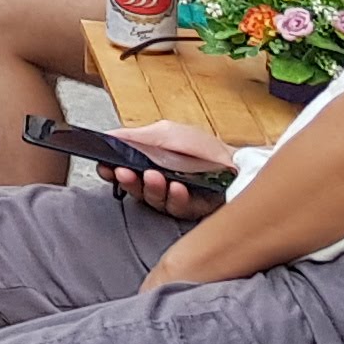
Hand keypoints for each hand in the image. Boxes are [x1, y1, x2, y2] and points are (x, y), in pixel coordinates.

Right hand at [102, 117, 238, 220]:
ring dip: (151, 188)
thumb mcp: (165, 132)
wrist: (238, 164)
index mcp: (148, 161)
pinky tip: (178, 188)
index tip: (105, 167)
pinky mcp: (190, 211)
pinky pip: (176, 209)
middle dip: (128, 180)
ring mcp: (173, 197)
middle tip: (125, 173)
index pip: (122, 169)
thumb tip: (108, 136)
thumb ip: (135, 136)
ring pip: (152, 200)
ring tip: (155, 177)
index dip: (111, 171)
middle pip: (134, 187)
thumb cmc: (203, 147)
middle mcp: (158, 181)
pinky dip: (176, 198)